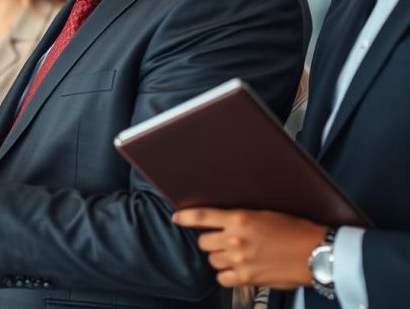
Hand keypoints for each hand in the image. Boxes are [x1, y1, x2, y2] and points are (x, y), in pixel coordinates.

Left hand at [173, 208, 327, 288]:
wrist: (316, 253)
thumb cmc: (295, 231)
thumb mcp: (265, 215)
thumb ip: (240, 220)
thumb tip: (224, 223)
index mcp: (239, 218)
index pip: (202, 216)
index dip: (186, 217)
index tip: (177, 218)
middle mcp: (235, 239)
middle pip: (204, 242)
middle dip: (211, 242)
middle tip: (224, 242)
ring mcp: (239, 260)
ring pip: (212, 260)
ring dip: (220, 258)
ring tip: (236, 256)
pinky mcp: (246, 278)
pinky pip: (222, 278)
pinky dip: (227, 275)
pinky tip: (238, 270)